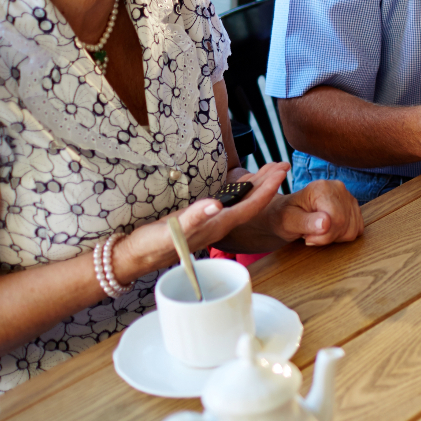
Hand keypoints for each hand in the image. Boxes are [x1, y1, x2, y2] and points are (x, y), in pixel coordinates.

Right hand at [114, 163, 289, 279]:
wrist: (136, 257)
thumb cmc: (151, 245)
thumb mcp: (171, 231)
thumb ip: (194, 218)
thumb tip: (217, 205)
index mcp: (218, 226)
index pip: (251, 206)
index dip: (268, 189)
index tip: (282, 172)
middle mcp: (220, 225)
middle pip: (252, 203)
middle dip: (269, 183)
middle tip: (283, 164)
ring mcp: (213, 222)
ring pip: (242, 202)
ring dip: (257, 185)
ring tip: (270, 168)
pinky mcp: (203, 219)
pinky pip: (229, 202)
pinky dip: (239, 189)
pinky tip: (243, 183)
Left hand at [266, 179, 362, 246]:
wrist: (285, 212)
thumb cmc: (283, 216)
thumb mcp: (288, 222)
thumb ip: (306, 222)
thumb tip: (326, 223)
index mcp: (321, 188)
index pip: (337, 219)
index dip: (324, 236)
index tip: (307, 237)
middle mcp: (338, 187)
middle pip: (346, 224)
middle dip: (328, 237)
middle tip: (310, 234)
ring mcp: (348, 196)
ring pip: (353, 229)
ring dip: (336, 236)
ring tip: (318, 231)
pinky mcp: (353, 206)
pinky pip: (357, 229)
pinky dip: (343, 234)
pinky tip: (329, 230)